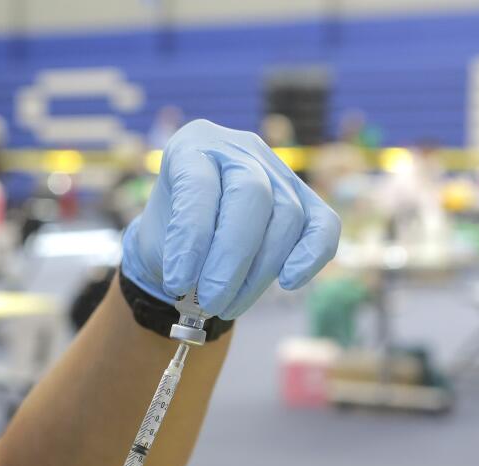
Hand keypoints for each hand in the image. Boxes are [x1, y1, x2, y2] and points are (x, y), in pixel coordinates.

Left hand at [124, 119, 341, 319]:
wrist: (185, 240)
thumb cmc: (167, 237)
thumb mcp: (155, 240)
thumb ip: (175, 256)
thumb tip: (197, 287)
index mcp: (191, 146)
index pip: (200, 186)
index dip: (191, 238)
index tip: (177, 282)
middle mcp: (237, 148)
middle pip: (252, 194)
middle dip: (231, 258)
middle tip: (210, 301)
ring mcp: (277, 170)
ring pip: (286, 215)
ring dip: (259, 272)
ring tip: (227, 306)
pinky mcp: (305, 198)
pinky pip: (323, 224)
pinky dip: (311, 255)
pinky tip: (289, 282)